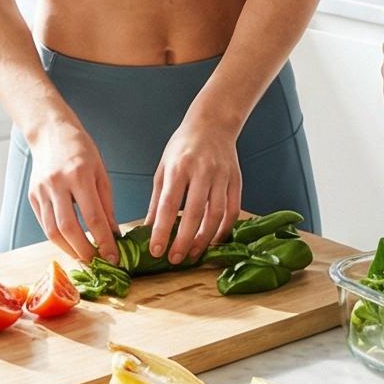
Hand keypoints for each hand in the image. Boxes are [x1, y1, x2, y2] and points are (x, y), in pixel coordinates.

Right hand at [25, 117, 117, 263]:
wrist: (50, 132)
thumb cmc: (80, 149)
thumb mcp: (100, 171)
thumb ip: (106, 204)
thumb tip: (113, 234)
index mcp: (79, 174)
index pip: (92, 216)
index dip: (103, 241)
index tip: (113, 256)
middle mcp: (57, 184)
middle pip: (69, 228)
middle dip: (85, 251)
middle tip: (98, 263)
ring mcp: (41, 191)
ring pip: (52, 231)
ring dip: (69, 249)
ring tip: (84, 257)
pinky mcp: (32, 196)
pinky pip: (44, 224)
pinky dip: (58, 239)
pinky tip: (70, 244)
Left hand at [146, 115, 241, 265]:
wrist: (213, 123)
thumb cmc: (183, 146)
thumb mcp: (163, 167)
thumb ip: (156, 199)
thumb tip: (146, 229)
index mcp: (179, 166)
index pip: (168, 203)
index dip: (161, 229)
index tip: (155, 250)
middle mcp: (202, 170)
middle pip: (194, 212)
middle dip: (184, 240)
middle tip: (175, 259)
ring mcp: (222, 175)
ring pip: (216, 214)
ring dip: (204, 238)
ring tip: (193, 254)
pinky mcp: (236, 180)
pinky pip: (233, 210)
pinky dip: (224, 229)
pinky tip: (213, 240)